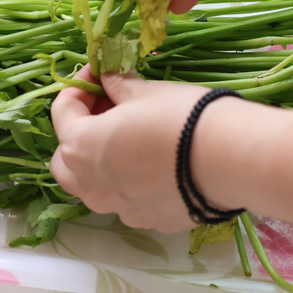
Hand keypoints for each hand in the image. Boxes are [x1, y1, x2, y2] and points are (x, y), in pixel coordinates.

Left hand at [49, 65, 255, 232]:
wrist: (231, 159)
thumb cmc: (180, 117)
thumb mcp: (144, 92)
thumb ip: (117, 86)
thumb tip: (107, 77)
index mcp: (81, 147)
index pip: (62, 112)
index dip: (79, 87)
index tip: (98, 72)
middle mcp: (91, 185)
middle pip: (65, 159)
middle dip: (78, 132)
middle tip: (106, 108)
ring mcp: (119, 209)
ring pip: (91, 186)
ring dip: (99, 160)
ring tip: (128, 137)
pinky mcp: (148, 221)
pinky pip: (126, 199)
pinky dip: (129, 180)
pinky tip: (156, 163)